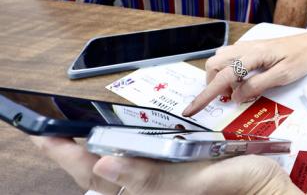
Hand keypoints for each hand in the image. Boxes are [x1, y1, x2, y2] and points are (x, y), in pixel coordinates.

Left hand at [31, 136, 299, 194]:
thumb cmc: (246, 188)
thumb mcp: (200, 180)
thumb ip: (152, 175)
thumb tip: (106, 162)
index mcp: (155, 194)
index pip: (100, 177)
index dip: (71, 156)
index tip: (47, 135)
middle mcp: (155, 194)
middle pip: (101, 177)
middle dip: (73, 153)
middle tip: (47, 132)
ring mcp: (166, 188)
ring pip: (118, 175)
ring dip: (93, 156)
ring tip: (71, 137)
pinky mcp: (179, 180)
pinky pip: (142, 171)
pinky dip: (125, 158)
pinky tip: (118, 147)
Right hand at [183, 29, 306, 116]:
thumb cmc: (301, 59)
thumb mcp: (282, 76)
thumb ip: (256, 86)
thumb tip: (235, 96)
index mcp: (252, 55)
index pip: (222, 77)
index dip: (205, 95)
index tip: (191, 110)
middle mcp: (244, 48)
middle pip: (213, 65)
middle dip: (214, 84)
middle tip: (232, 97)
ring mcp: (246, 46)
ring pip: (219, 61)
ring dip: (221, 78)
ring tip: (239, 89)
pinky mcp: (250, 48)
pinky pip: (229, 59)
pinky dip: (229, 71)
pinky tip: (244, 79)